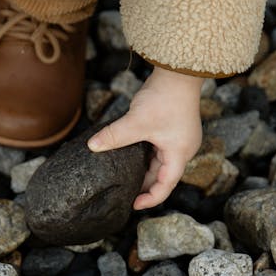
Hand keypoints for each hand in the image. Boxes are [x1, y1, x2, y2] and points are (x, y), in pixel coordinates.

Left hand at [87, 66, 203, 209]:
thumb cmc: (164, 98)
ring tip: (124, 176)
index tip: (133, 205)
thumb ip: (114, 136)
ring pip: (160, 162)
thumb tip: (92, 146)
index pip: (166, 186)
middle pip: (163, 175)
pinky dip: (145, 155)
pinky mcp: (173, 128)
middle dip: (144, 184)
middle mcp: (183, 149)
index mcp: (180, 154)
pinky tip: (129, 155)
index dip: (150, 199)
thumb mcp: (136, 122)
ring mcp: (179, 139)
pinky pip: (159, 149)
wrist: (179, 70)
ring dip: (143, 169)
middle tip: (124, 191)